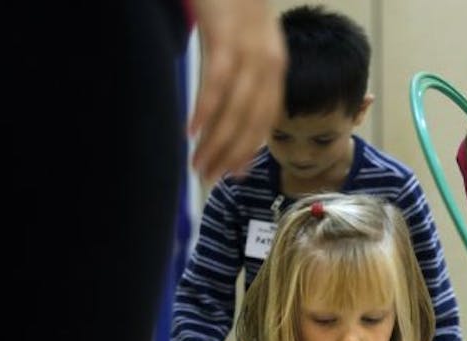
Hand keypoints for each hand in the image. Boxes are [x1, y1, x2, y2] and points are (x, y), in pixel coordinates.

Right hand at [188, 0, 286, 182]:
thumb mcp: (242, 37)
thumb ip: (239, 67)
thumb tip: (224, 101)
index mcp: (274, 67)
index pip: (264, 119)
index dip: (248, 149)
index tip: (232, 173)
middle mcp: (268, 63)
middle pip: (251, 121)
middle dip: (230, 155)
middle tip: (209, 179)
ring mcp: (249, 51)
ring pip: (235, 108)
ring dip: (216, 142)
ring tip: (198, 164)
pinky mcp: (227, 36)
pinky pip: (217, 81)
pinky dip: (206, 109)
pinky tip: (192, 131)